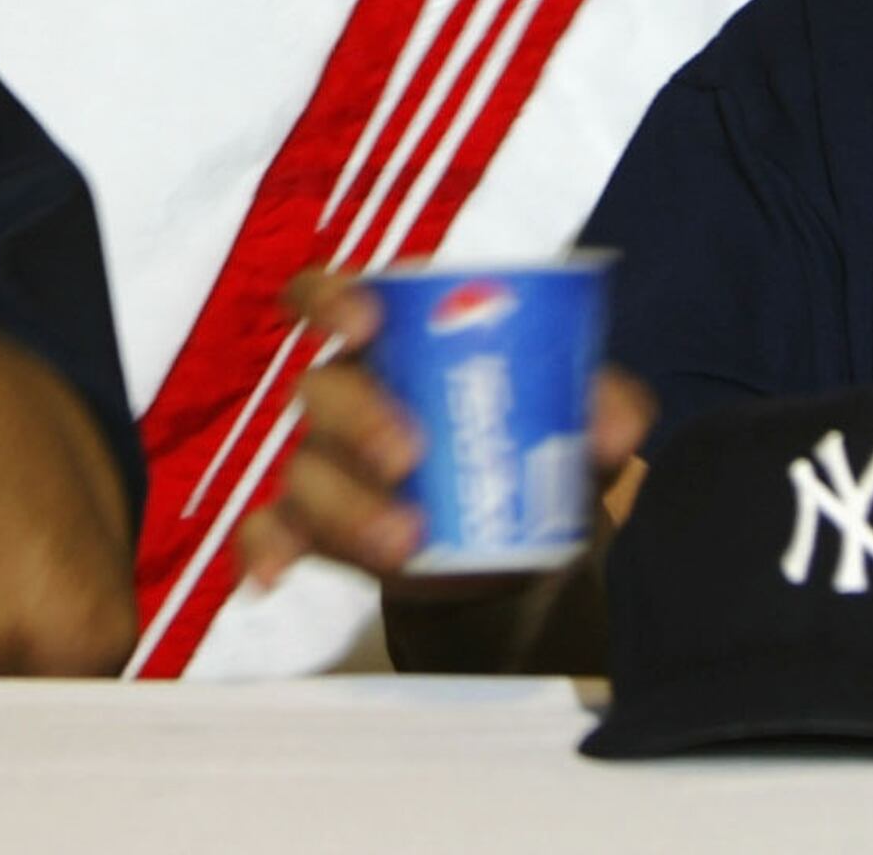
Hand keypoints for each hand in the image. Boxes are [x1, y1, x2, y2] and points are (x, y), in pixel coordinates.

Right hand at [233, 268, 654, 587]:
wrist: (515, 545)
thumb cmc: (531, 446)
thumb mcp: (578, 419)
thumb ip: (607, 405)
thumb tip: (610, 424)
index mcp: (396, 343)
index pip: (333, 296)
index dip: (333, 297)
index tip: (364, 321)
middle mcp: (346, 395)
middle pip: (321, 389)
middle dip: (360, 419)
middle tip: (410, 456)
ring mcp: (325, 464)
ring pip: (303, 469)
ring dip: (345, 504)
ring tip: (405, 541)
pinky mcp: (315, 531)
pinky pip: (267, 531)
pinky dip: (262, 549)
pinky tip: (269, 577)